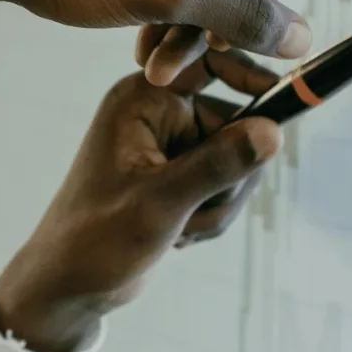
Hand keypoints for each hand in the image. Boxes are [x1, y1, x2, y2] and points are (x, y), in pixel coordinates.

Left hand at [0, 50, 281, 351]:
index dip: (253, 80)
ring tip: (182, 228)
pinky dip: (213, 215)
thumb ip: (219, 164)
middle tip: (196, 211)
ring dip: (220, 204)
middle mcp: (159, 114)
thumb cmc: (96, 239)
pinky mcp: (179, 174)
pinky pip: (226, 186)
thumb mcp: (162, 202)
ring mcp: (171, 146)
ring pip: (238, 163)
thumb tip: (273, 133)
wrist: (68, 286)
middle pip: (239, 127)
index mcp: (145, 99)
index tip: (283, 110)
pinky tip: (181, 234)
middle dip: (230, 179)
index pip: (215, 65)